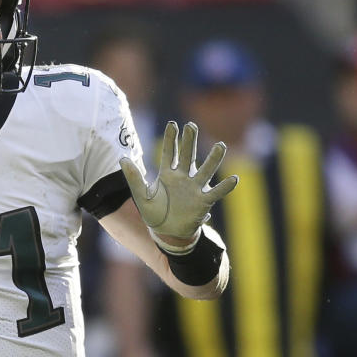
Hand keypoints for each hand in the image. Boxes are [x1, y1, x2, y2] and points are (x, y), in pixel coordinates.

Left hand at [120, 121, 237, 249]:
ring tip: (221, 145)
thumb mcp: (141, 195)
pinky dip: (225, 187)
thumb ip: (133, 178)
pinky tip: (234, 179)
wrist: (167, 233)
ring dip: (213, 159)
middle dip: (189, 142)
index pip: (168, 153)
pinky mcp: (203, 202)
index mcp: (167, 174)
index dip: (171, 139)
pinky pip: (216, 193)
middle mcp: (182, 178)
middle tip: (191, 125)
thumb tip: (122, 159)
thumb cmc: (154, 212)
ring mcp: (194, 188)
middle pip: (187, 156)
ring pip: (205, 170)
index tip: (173, 124)